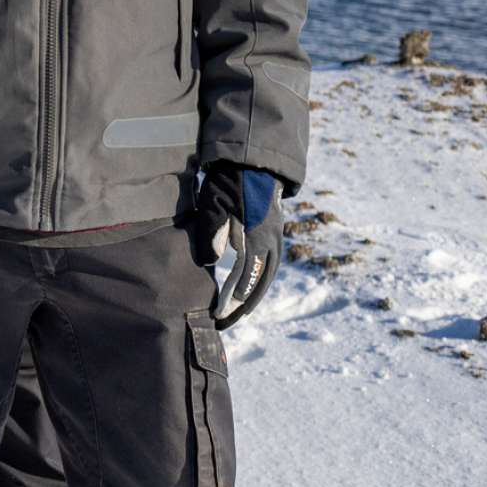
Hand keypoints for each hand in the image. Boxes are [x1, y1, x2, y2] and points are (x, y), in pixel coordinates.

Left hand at [190, 164, 282, 327]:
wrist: (253, 163)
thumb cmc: (229, 183)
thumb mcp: (215, 204)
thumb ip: (212, 233)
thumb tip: (211, 262)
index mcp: (257, 236)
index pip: (248, 275)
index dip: (234, 296)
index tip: (220, 313)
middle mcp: (271, 242)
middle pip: (260, 282)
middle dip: (242, 306)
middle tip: (222, 323)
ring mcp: (275, 240)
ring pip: (266, 277)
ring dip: (250, 297)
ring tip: (232, 315)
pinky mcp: (272, 237)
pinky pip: (266, 267)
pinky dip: (255, 283)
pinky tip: (240, 292)